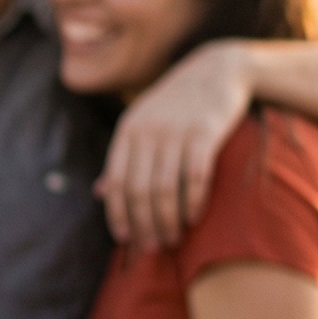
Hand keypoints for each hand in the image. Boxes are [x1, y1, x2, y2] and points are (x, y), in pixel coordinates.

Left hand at [100, 39, 249, 250]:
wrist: (218, 70)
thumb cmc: (177, 105)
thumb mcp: (142, 125)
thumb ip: (123, 158)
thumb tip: (99, 193)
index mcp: (127, 131)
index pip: (114, 182)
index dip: (117, 214)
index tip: (125, 240)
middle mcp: (147, 131)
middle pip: (138, 191)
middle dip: (144, 225)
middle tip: (152, 248)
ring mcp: (175, 131)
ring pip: (164, 188)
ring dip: (167, 220)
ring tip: (172, 240)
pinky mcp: (205, 132)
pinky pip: (195, 176)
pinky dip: (192, 202)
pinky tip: (192, 218)